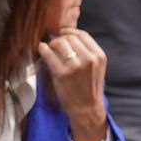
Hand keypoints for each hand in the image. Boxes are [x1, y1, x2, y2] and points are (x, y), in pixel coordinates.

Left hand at [38, 26, 110, 140]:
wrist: (86, 109)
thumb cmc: (88, 88)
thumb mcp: (96, 67)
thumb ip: (86, 52)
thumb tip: (67, 35)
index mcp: (99, 56)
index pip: (82, 34)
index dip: (69, 31)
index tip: (62, 33)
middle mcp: (89, 59)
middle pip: (69, 37)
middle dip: (60, 39)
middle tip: (54, 44)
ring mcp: (75, 66)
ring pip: (59, 43)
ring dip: (52, 44)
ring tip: (49, 49)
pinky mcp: (62, 74)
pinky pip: (48, 54)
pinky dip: (43, 49)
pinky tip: (41, 49)